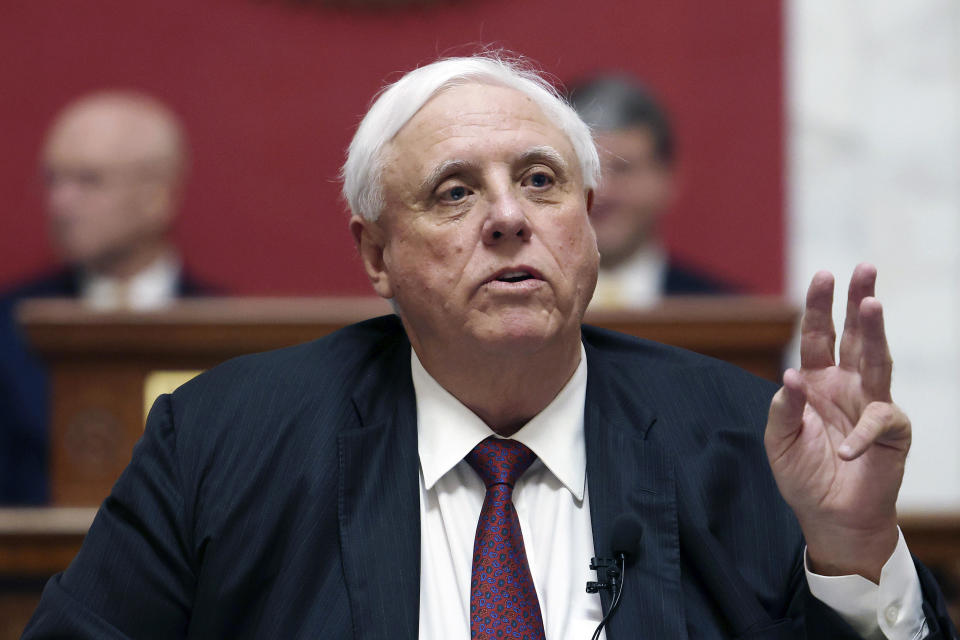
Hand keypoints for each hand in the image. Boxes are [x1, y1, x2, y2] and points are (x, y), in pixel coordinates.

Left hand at [765, 264, 910, 582]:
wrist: (829, 517)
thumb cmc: (803, 475)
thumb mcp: (779, 440)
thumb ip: (783, 408)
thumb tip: (790, 376)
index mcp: (817, 381)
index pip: (818, 336)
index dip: (820, 307)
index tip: (824, 274)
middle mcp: (846, 385)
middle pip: (853, 337)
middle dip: (858, 302)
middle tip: (864, 268)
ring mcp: (871, 405)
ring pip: (877, 361)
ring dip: (873, 334)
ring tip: (872, 304)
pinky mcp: (890, 433)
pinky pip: (879, 423)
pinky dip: (861, 433)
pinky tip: (844, 448)